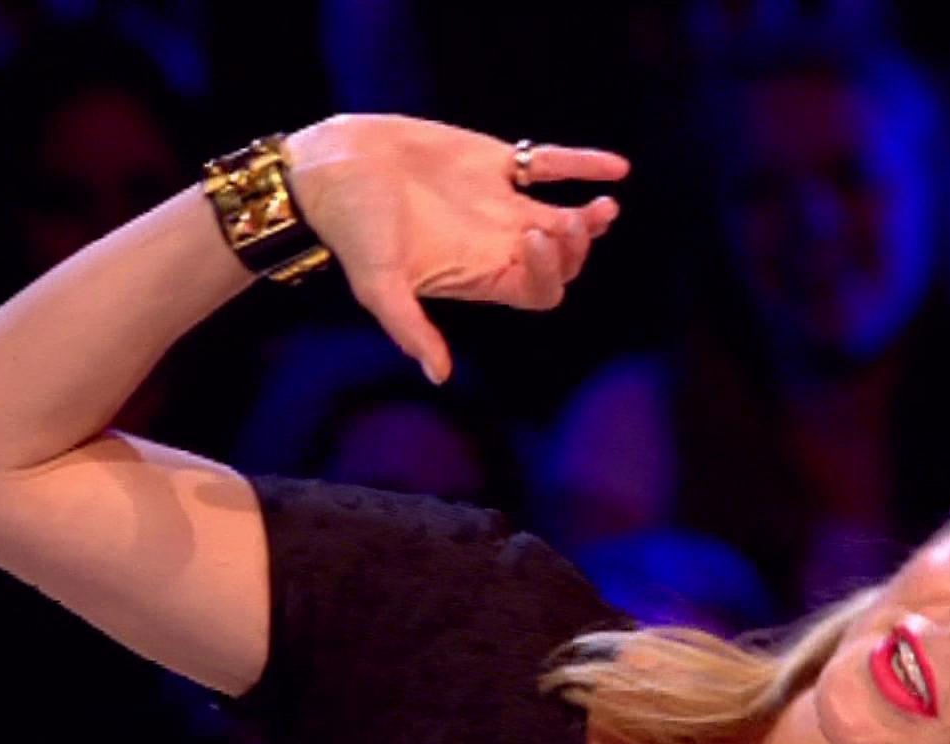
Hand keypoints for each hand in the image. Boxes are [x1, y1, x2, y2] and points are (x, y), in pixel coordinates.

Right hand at [284, 115, 628, 383]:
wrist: (332, 166)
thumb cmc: (351, 229)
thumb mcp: (378, 286)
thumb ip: (411, 329)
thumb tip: (439, 378)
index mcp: (477, 275)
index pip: (537, 290)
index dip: (551, 272)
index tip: (539, 237)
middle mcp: (494, 242)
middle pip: (560, 259)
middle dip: (576, 246)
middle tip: (575, 221)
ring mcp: (497, 202)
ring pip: (562, 215)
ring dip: (588, 215)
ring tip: (604, 204)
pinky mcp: (491, 159)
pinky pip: (549, 163)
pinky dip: (584, 164)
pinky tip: (618, 167)